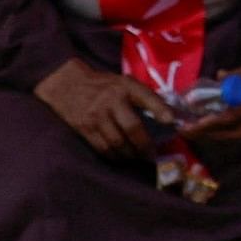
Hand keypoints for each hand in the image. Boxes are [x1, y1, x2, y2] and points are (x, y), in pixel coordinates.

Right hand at [34, 57, 174, 162]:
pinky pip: (103, 148)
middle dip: (144, 145)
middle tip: (151, 154)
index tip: (171, 122)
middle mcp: (111, 100)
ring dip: (130, 154)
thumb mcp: (123, 82)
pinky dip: (114, 157)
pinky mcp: (85, 128)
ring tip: (137, 157)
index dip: (160, 109)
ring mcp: (97, 115)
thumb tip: (166, 117)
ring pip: (117, 142)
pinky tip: (121, 157)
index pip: (146, 97)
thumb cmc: (103, 85)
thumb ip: (142, 97)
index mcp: (125, 86)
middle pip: (132, 127)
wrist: (68, 85)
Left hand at [180, 52, 240, 147]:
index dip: (212, 122)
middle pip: (225, 133)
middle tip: (182, 129)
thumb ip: (236, 75)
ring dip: (205, 134)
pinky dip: (212, 132)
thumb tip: (218, 77)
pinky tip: (198, 129)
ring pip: (225, 137)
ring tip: (186, 130)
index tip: (194, 124)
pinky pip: (228, 135)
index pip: (233, 118)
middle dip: (202, 132)